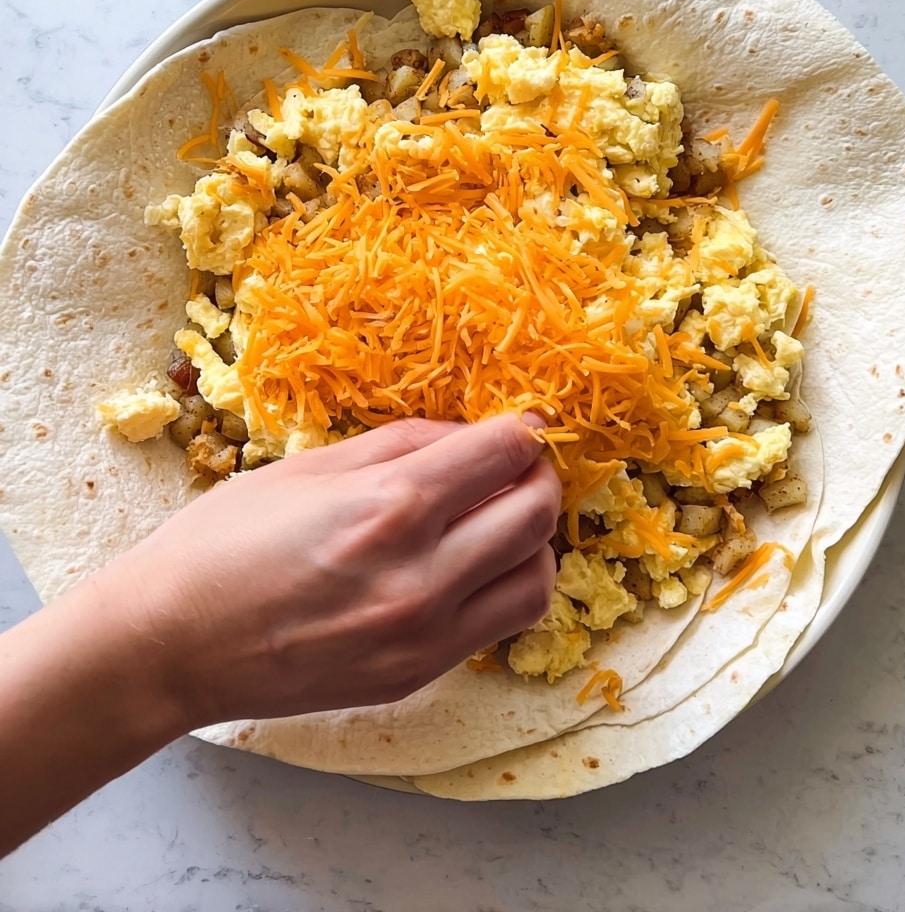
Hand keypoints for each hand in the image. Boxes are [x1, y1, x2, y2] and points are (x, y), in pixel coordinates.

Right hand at [93, 413, 559, 727]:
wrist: (169, 644)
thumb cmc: (222, 541)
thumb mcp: (310, 467)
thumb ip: (402, 444)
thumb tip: (470, 435)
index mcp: (390, 507)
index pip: (504, 454)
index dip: (523, 431)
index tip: (523, 427)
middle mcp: (421, 576)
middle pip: (535, 515)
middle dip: (538, 479)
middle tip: (516, 468)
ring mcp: (424, 637)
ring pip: (536, 581)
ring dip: (532, 542)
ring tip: (499, 522)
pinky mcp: (417, 675)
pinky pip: (498, 626)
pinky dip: (504, 588)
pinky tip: (470, 569)